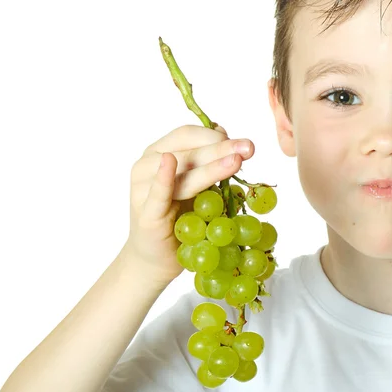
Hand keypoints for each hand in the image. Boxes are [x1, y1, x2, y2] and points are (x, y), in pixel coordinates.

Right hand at [119, 124, 253, 287]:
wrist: (159, 257)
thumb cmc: (181, 216)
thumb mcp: (199, 185)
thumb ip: (208, 161)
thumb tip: (226, 135)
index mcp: (159, 152)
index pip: (188, 135)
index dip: (215, 136)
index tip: (243, 144)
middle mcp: (147, 165)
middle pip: (188, 152)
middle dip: (221, 149)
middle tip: (248, 148)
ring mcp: (142, 189)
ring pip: (182, 173)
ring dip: (210, 167)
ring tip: (236, 162)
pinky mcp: (146, 214)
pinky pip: (158, 194)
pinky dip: (163, 179)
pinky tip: (170, 163)